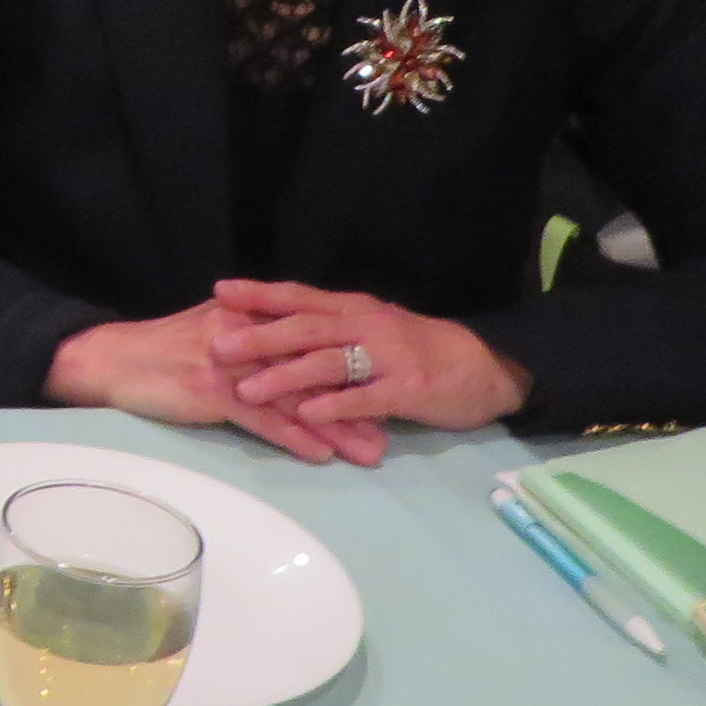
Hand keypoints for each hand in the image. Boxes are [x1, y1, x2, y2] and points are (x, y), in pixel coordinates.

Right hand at [45, 302, 360, 463]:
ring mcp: (233, 362)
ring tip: (369, 452)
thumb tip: (287, 351)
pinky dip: (295, 436)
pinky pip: (263, 417)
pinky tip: (321, 454)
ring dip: (336, 427)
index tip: (384, 394)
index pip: (313, 344)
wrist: (113, 359)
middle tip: (391, 431)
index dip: (351, 369)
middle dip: (357, 403)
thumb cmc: (160, 349)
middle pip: (315, 370)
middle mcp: (249, 334)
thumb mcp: (212, 330)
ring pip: (296, 397)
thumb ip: (252, 336)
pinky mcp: (214, 389)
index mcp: (252, 315)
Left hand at [206, 277, 530, 462]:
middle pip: (306, 327)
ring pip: (329, 362)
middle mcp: (368, 326)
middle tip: (217, 345)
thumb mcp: (376, 332)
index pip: (301, 297)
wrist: (488, 367)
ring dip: (285, 376)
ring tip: (247, 390)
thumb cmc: (423, 351)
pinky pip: (366, 397)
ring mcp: (389, 356)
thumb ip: (334, 333)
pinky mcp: (408, 388)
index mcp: (357, 310)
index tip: (220, 291)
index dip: (261, 294)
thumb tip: (281, 333)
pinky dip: (334, 405)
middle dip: (259, 336)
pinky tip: (306, 414)